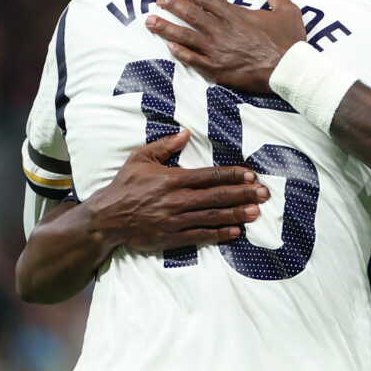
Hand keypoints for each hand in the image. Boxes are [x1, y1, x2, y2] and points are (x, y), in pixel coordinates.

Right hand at [87, 130, 269, 251]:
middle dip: (243, 194)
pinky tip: (235, 232)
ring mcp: (176, 220)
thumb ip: (164, 145)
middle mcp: (177, 200)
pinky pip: (200, 236)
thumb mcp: (140, 158)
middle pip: (217, 196)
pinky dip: (219, 234)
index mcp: (173, 179)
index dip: (232, 175)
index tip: (251, 175)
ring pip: (212, 216)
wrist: (107, 219)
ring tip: (256, 212)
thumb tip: (186, 133)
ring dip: (236, 214)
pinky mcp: (172, 237)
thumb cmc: (124, 186)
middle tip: (264, 194)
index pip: (209, 176)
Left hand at [146, 0, 305, 92]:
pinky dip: (180, 53)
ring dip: (166, 27)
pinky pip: (193, 60)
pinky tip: (169, 47)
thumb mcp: (288, 12)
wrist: (287, 69)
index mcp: (236, 15)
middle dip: (172, 5)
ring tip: (150, 21)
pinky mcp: (218, 69)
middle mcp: (222, 30)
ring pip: (186, 36)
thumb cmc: (288, 41)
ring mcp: (217, 50)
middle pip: (191, 14)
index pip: (209, 0)